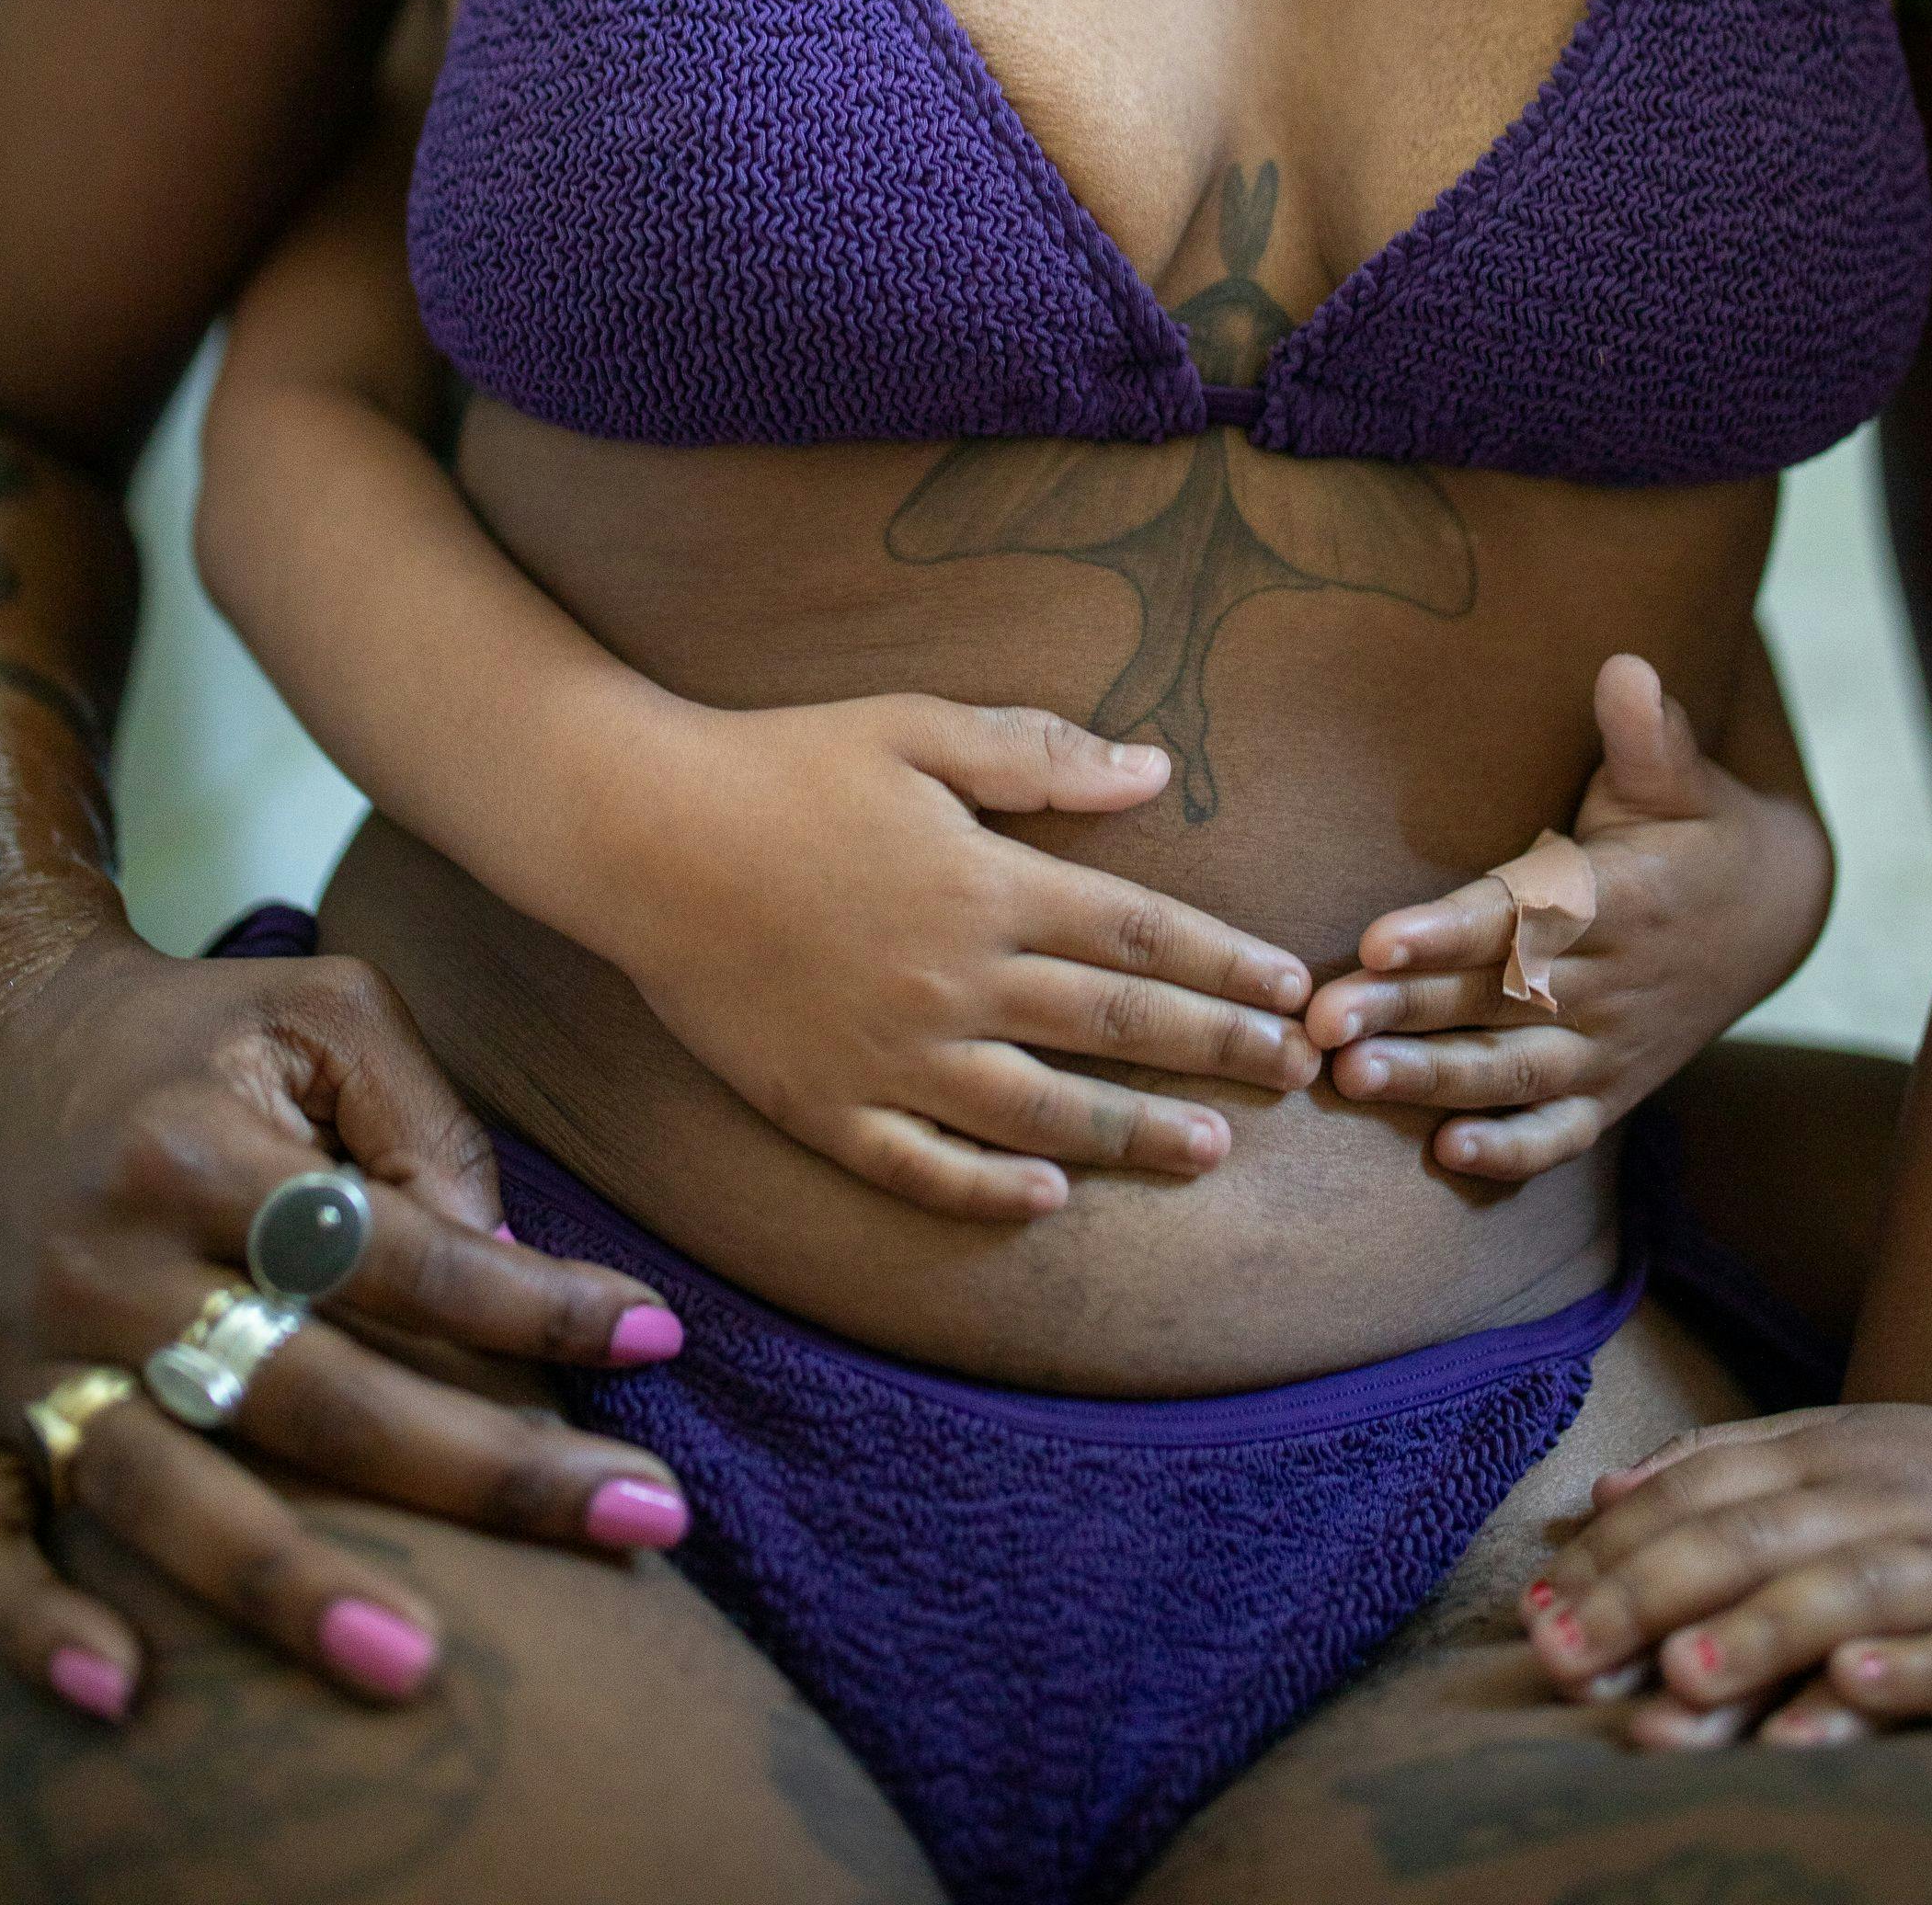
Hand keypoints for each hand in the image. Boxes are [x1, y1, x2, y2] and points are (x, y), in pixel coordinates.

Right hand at [0, 928, 700, 1722]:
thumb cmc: (196, 1035)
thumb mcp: (326, 1017)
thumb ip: (425, 1126)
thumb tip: (511, 1270)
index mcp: (201, 1150)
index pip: (395, 1252)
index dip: (531, 1303)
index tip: (657, 1340)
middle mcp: (110, 1263)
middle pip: (311, 1395)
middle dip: (482, 1472)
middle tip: (639, 1525)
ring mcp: (30, 1357)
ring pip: (164, 1493)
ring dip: (287, 1587)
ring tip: (415, 1666)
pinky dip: (37, 1629)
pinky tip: (129, 1695)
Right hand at [620, 693, 1317, 1219]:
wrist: (637, 831)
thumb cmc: (780, 764)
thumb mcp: (916, 730)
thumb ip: (1039, 755)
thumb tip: (1155, 770)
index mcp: (987, 885)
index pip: (1139, 934)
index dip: (1225, 965)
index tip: (1290, 989)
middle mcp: (956, 982)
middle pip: (1113, 1027)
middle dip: (1215, 1052)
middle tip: (1293, 1075)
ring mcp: (892, 1055)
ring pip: (1041, 1116)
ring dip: (1134, 1137)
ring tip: (1209, 1153)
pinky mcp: (825, 1104)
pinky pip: (923, 1167)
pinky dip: (990, 1193)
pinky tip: (1048, 1201)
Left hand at [1304, 654, 1830, 1179]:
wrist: (1772, 915)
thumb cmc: (1696, 828)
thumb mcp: (1680, 776)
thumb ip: (1649, 734)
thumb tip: (1627, 667)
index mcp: (1620, 897)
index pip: (1523, 917)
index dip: (1449, 931)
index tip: (1377, 939)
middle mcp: (1611, 980)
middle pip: (1495, 1000)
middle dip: (1404, 1011)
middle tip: (1318, 1023)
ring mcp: (1611, 1044)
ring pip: (1514, 1072)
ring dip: (1432, 1080)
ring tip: (1351, 1080)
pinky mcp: (1614, 1089)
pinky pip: (1563, 1133)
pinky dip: (1513, 1152)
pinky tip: (1446, 1156)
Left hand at [1517, 1383, 1931, 1813]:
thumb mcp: (1832, 1449)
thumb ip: (1720, 1467)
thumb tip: (1599, 1493)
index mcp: (1827, 1453)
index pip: (1697, 1495)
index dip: (1612, 1552)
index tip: (1535, 1610)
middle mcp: (1886, 1500)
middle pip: (1751, 1541)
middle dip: (1650, 1600)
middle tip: (1568, 1659)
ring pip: (1852, 1594)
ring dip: (1762, 1637)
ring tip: (1683, 1680)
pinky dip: (1915, 1671)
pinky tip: (1852, 1685)